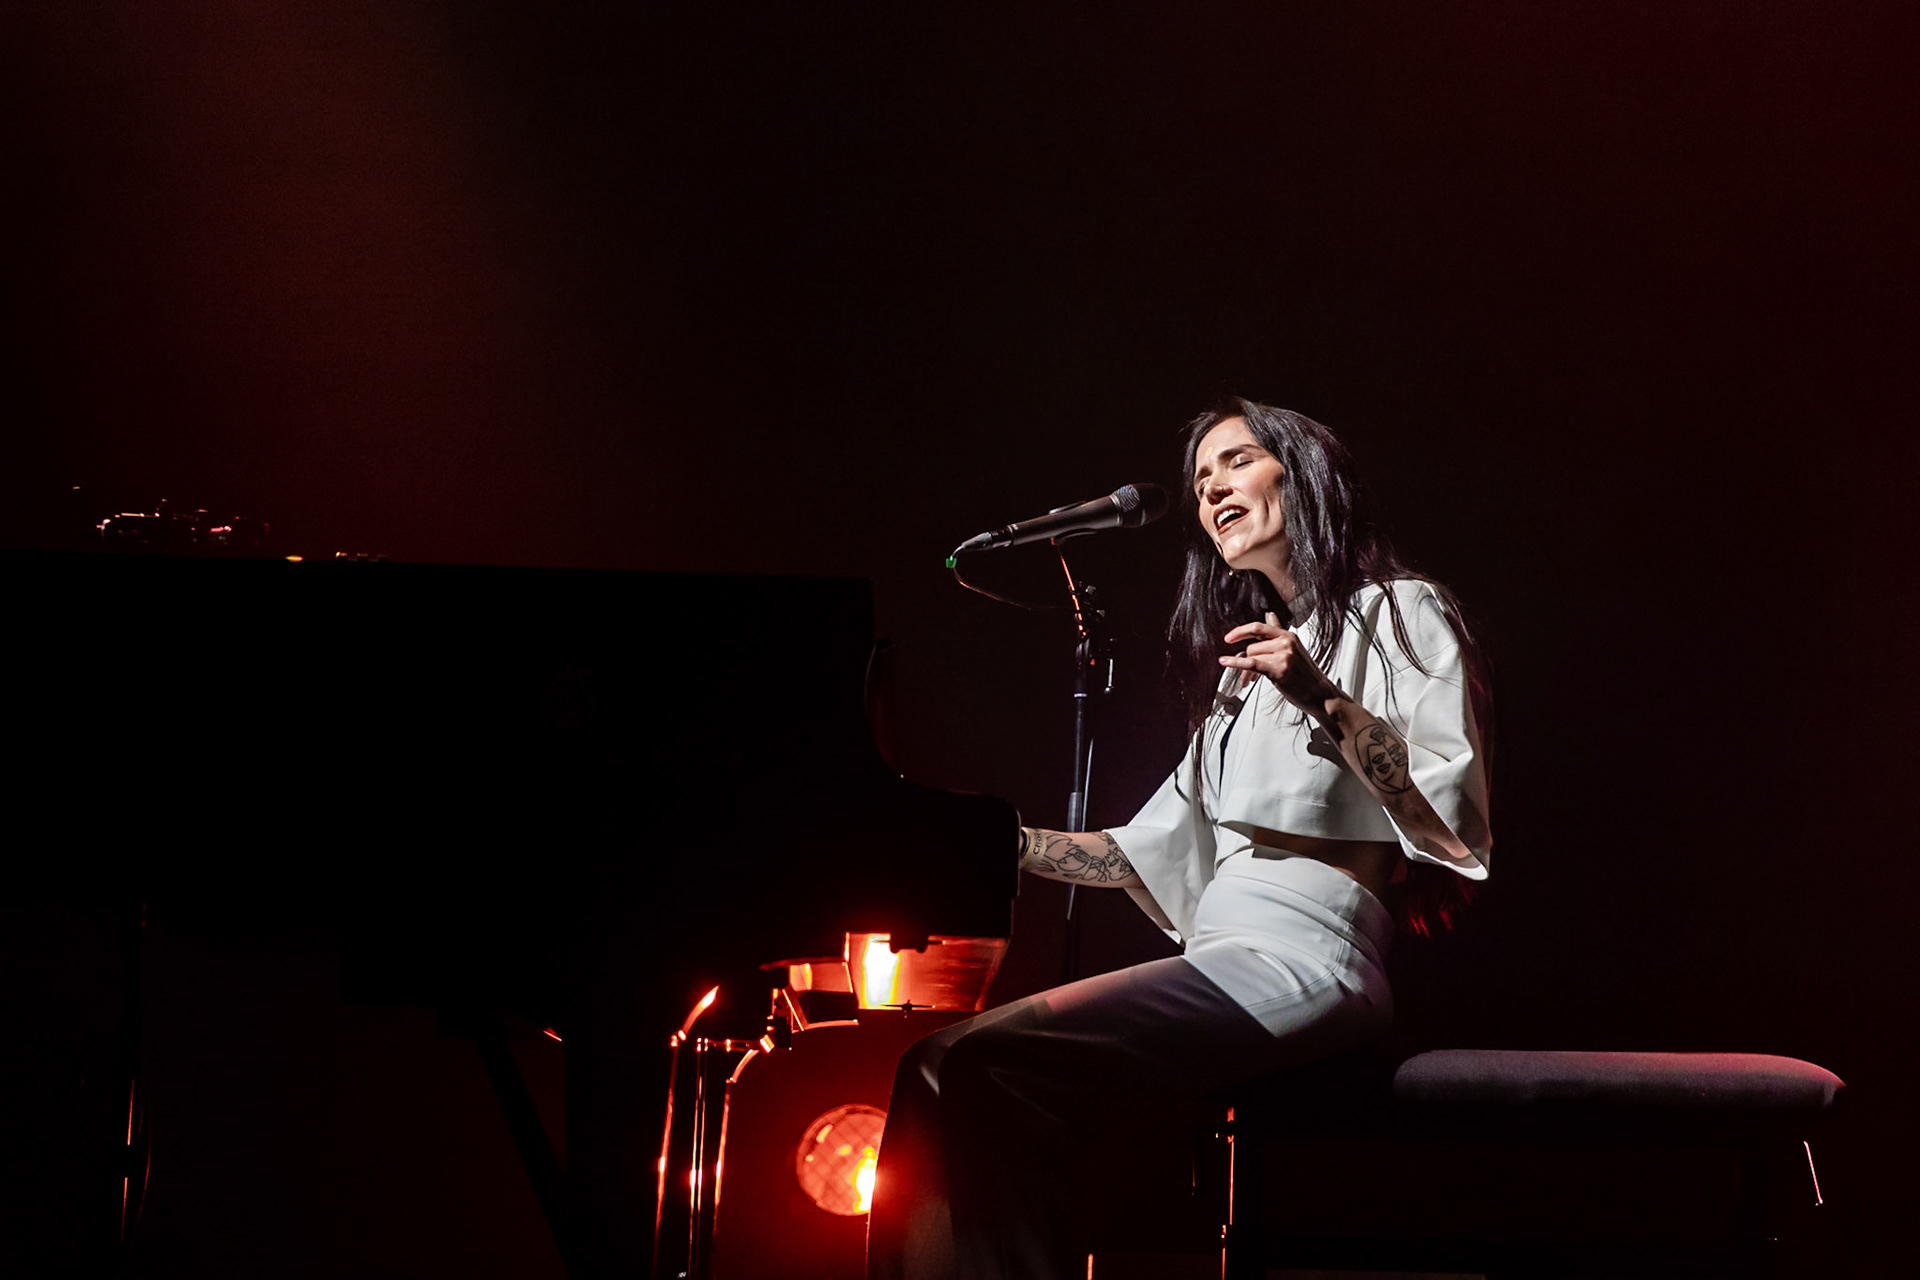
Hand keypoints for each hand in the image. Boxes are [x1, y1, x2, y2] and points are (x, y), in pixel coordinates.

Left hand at [1220, 611, 1340, 711]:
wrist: (1321, 694)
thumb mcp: (1293, 649)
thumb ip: (1278, 633)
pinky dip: (1235, 662)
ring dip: (1245, 671)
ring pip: (1251, 656)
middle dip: (1246, 660)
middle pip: (1252, 646)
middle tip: (1247, 674)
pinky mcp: (1278, 669)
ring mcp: (1283, 655)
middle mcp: (1286, 642)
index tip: (1229, 637)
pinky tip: (1225, 661)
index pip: (1260, 627)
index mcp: (1288, 636)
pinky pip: (1250, 663)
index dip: (1241, 631)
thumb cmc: (1306, 676)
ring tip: (1250, 680)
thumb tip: (1269, 614)